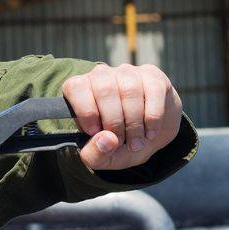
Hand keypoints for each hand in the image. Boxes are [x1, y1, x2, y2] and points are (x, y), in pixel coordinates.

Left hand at [60, 64, 183, 170]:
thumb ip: (95, 154)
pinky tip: (150, 132)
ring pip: (130, 90)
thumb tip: (107, 139)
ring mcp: (129, 73)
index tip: (95, 132)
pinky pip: (153, 91)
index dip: (86, 112)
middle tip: (120, 142)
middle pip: (105, 90)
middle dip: (114, 122)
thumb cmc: (120, 143)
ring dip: (134, 123)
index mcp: (82, 90)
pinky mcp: (152, 76)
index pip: (75, 87)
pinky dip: (152, 117)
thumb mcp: (103, 156)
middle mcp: (103, 75)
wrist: (150, 135)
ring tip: (136, 143)